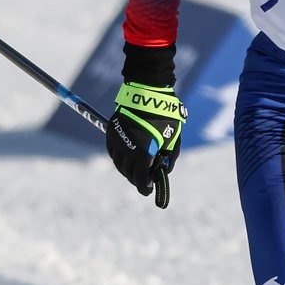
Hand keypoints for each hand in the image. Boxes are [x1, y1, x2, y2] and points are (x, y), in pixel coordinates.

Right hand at [106, 82, 186, 196]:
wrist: (146, 94)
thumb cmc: (164, 117)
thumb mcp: (173, 139)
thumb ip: (169, 158)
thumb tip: (164, 171)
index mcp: (142, 156)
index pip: (139, 180)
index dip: (144, 188)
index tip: (147, 190)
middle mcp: (126, 152)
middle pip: (128, 174)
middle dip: (136, 178)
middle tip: (143, 179)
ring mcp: (116, 142)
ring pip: (119, 164)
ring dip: (127, 169)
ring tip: (135, 168)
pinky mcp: (111, 133)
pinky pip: (113, 152)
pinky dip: (120, 157)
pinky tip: (127, 156)